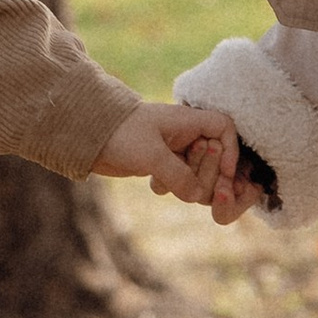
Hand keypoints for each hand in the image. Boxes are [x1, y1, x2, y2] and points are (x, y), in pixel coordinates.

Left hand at [97, 103, 238, 205]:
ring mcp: (174, 150)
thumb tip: (198, 197)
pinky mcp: (161, 164)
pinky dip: (171, 187)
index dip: (230, 151)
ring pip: (200, 173)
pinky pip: (180, 182)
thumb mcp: (151, 155)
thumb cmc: (120, 133)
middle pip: (217, 157)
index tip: (225, 172)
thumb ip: (178, 175)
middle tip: (193, 184)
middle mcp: (185, 134)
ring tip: (167, 182)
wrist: (86, 134)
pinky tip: (153, 184)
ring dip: (190, 184)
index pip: (225, 129)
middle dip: (208, 175)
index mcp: (188, 120)